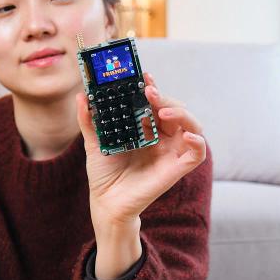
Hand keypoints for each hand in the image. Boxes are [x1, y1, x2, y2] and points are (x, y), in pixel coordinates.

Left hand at [75, 72, 207, 225]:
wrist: (106, 202)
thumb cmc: (103, 173)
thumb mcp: (94, 142)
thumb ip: (89, 120)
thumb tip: (81, 96)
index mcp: (145, 128)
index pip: (155, 102)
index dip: (152, 87)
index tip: (143, 77)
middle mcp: (162, 137)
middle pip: (174, 109)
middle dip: (164, 97)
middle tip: (149, 92)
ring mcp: (171, 151)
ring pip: (191, 125)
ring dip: (181, 113)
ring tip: (162, 111)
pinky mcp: (178, 168)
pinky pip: (198, 152)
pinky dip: (198, 141)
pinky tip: (186, 135)